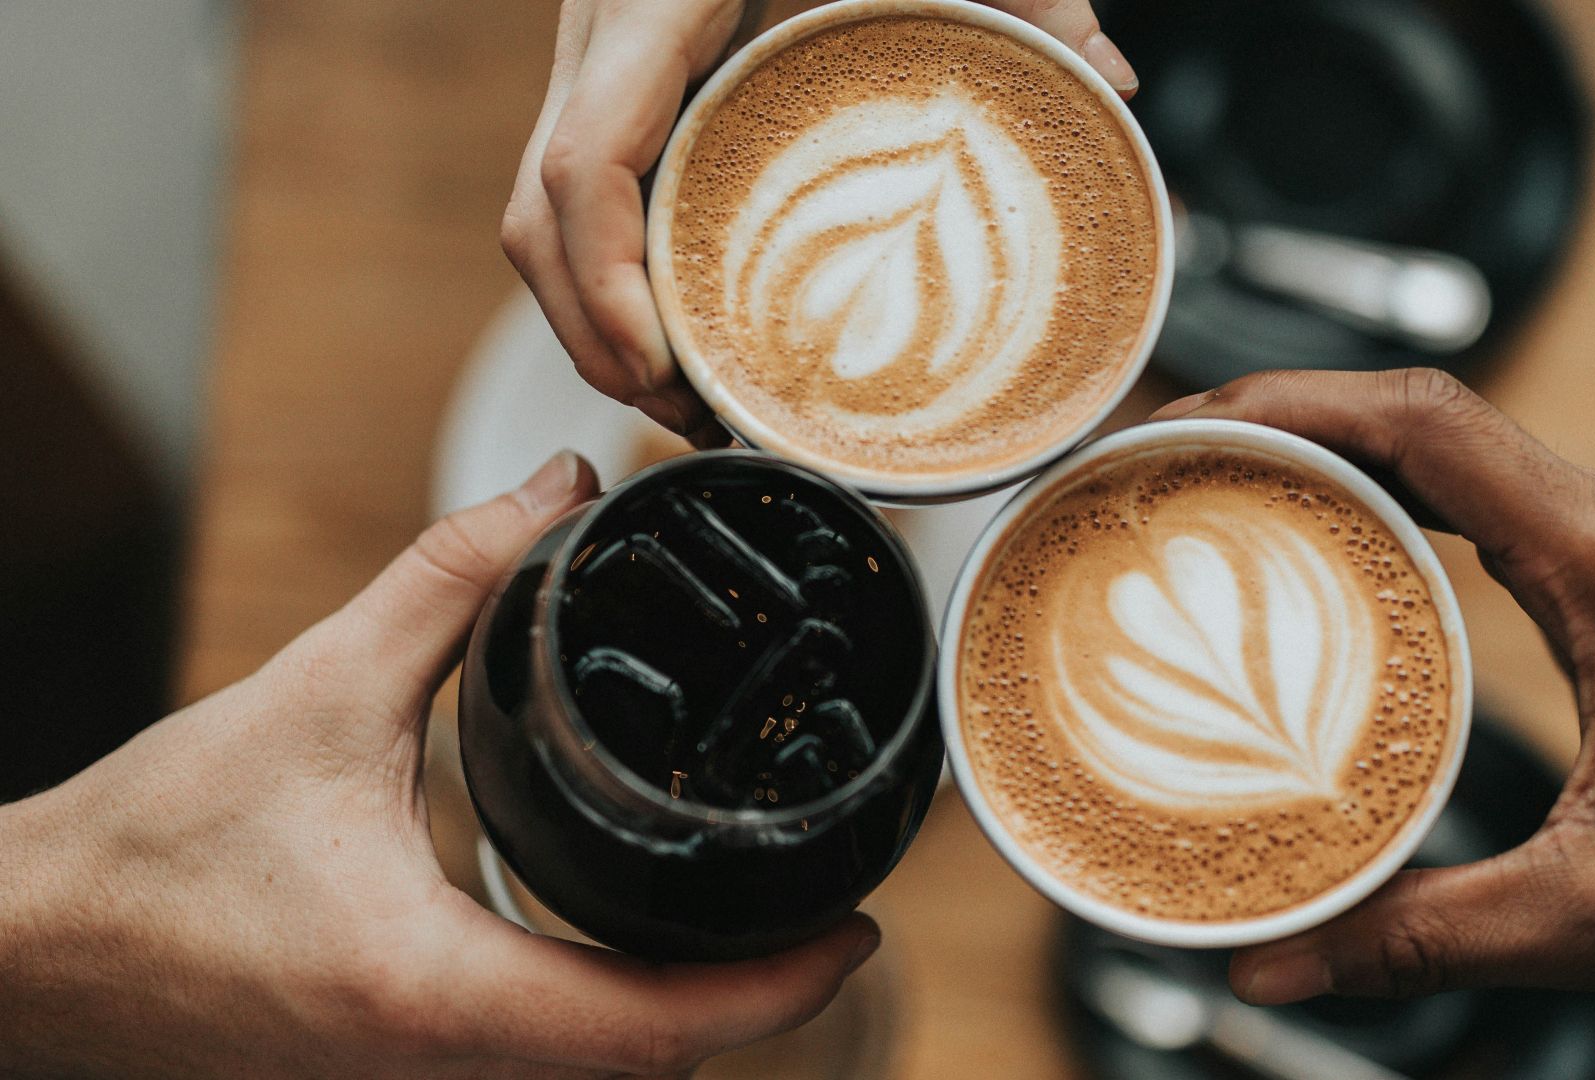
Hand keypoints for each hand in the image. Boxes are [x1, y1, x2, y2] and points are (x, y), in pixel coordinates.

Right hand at [0, 453, 878, 1078]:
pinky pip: (539, 1063)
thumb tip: (556, 487)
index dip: (776, 990)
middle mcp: (435, 1065)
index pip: (653, 1027)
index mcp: (431, 992)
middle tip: (827, 907)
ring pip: (597, 1073)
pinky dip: (612, 1017)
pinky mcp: (392, 1071)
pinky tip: (636, 945)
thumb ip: (448, 580)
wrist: (25, 955)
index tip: (861, 932)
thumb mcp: (313, 694)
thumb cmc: (146, 848)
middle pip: (649, 1063)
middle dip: (754, 1001)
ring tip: (759, 918)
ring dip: (687, 1012)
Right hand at [501, 0, 1137, 438]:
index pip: (580, 164)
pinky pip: (575, 198)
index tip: (665, 371)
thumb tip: (1111, 77)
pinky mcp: (613, 82)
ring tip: (695, 399)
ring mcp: (595, 61)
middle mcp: (602, 33)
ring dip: (599, 322)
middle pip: (541, 221)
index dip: (604, 288)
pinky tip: (683, 325)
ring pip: (543, 220)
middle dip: (602, 341)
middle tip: (696, 419)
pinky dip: (613, 276)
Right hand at [1154, 369, 1594, 1009]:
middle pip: (1419, 411)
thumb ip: (1422, 934)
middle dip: (1277, 414)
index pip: (1431, 424)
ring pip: (1444, 439)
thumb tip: (1275, 958)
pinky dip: (1379, 488)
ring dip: (1325, 443)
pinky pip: (1473, 489)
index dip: (1292, 404)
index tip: (1187, 423)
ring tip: (1208, 483)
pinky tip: (1312, 536)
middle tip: (1160, 459)